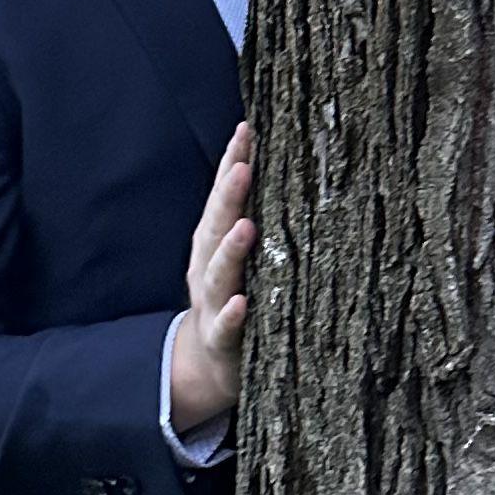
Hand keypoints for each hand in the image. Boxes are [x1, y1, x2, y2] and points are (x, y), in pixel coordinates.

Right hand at [168, 119, 255, 435]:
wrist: (212, 365)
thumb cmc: (236, 297)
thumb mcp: (241, 256)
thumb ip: (254, 217)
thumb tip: (285, 164)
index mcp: (214, 244)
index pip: (223, 198)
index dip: (231, 163)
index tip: (247, 129)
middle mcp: (208, 269)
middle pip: (216, 228)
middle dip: (228, 197)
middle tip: (244, 166)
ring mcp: (212, 305)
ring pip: (218, 275)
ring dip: (231, 251)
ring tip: (246, 227)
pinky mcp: (222, 341)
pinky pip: (226, 327)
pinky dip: (232, 314)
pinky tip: (241, 302)